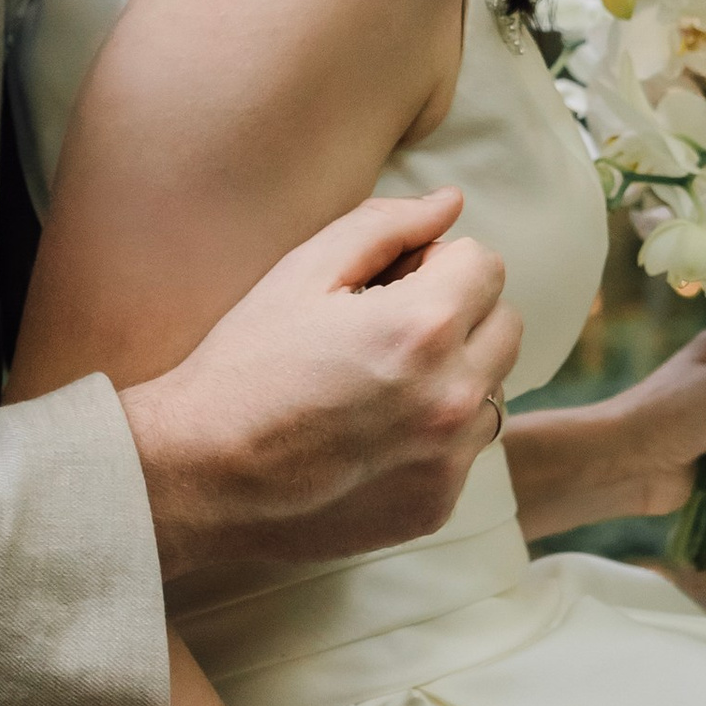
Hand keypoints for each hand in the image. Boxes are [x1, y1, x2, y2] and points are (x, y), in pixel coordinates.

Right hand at [123, 188, 520, 603]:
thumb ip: (387, 226)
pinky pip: (467, 448)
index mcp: (423, 327)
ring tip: (381, 385)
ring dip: (456, 374)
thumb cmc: (246, 364)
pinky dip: (437, 433)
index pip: (487, 265)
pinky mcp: (438, 504)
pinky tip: (374, 435)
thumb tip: (451, 202)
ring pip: (494, 388)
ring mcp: (448, 458)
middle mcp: (451, 395)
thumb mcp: (303, 272)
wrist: (201, 475)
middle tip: (388, 329)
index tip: (390, 286)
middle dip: (460, 313)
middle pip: (505, 323)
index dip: (436, 264)